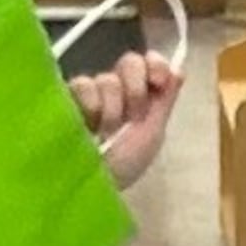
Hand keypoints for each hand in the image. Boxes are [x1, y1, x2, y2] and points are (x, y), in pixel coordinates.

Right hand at [70, 51, 182, 190]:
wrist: (91, 182)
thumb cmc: (124, 166)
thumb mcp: (150, 135)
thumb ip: (164, 101)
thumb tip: (179, 70)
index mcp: (140, 97)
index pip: (149, 64)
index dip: (155, 65)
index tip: (158, 80)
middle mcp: (116, 90)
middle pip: (130, 62)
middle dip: (136, 87)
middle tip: (133, 116)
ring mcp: (91, 93)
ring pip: (108, 79)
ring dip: (113, 108)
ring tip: (105, 132)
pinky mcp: (66, 96)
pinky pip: (83, 84)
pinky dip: (91, 105)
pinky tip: (88, 126)